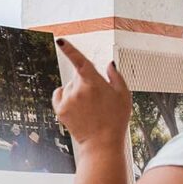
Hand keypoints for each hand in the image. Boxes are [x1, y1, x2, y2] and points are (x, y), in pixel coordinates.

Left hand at [52, 39, 131, 154]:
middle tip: (97, 98)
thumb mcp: (123, 94)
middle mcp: (78, 89)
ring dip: (75, 91)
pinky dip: (64, 97)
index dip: (70, 49)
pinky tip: (75, 107)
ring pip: (68, 86)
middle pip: (77, 76)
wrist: (102, 143)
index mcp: (94, 82)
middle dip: (85, 81)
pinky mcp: (60, 110)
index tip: (60, 40)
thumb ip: (115, 76)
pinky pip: (59, 95)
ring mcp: (67, 100)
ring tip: (88, 107)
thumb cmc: (116, 118)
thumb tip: (108, 64)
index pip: (80, 61)